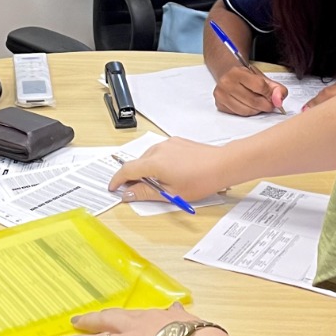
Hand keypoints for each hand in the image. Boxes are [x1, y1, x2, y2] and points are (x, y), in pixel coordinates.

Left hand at [49, 303, 201, 335]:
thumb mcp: (189, 320)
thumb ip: (180, 315)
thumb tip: (179, 308)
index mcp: (152, 317)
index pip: (128, 317)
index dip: (114, 318)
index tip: (106, 318)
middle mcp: (133, 326)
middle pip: (106, 323)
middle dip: (91, 323)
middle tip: (76, 322)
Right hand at [109, 137, 230, 202]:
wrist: (222, 165)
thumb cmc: (200, 180)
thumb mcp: (170, 193)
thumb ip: (145, 192)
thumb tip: (128, 194)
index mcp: (153, 162)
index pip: (127, 170)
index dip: (117, 180)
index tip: (114, 188)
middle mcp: (158, 149)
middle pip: (137, 163)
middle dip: (134, 177)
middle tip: (138, 192)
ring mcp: (168, 143)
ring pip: (149, 157)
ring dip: (148, 170)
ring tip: (160, 184)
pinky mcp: (177, 141)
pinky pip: (160, 152)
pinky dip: (159, 163)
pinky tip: (171, 173)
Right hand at [213, 65, 286, 115]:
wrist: (229, 75)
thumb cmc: (247, 78)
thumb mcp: (263, 78)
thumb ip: (276, 88)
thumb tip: (278, 101)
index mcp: (237, 72)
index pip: (260, 86)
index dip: (270, 94)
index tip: (273, 96)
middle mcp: (226, 83)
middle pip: (253, 101)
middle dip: (266, 105)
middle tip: (269, 105)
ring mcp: (221, 95)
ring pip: (246, 111)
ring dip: (257, 110)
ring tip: (259, 105)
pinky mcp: (219, 105)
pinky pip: (239, 114)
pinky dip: (248, 112)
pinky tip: (249, 106)